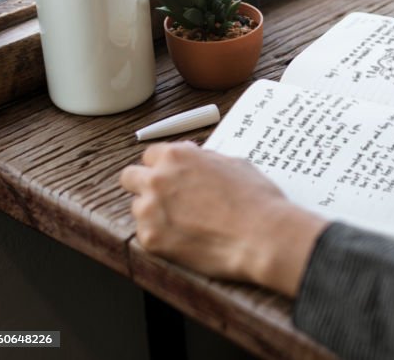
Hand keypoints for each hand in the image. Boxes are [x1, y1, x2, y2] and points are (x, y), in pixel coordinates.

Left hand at [120, 141, 326, 296]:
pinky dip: (163, 236)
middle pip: (130, 177)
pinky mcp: (151, 239)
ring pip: (138, 207)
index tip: (172, 175)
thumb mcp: (234, 164)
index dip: (164, 165)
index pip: (150, 155)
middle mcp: (158, 179)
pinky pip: (146, 234)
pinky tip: (188, 238)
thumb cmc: (256, 199)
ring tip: (186, 223)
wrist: (263, 235)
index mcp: (177, 156)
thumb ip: (204, 159)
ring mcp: (150, 210)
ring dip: (155, 212)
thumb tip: (194, 157)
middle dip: (144, 184)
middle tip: (166, 197)